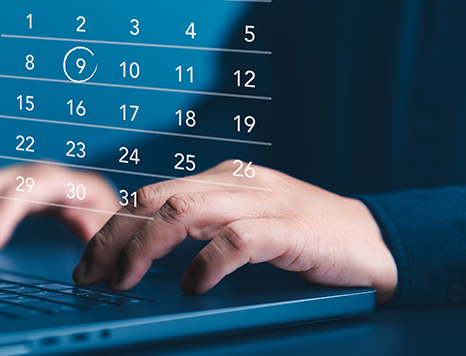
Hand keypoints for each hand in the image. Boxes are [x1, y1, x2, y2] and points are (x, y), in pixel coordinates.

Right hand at [0, 163, 118, 250]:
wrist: (109, 207)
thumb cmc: (111, 222)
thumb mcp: (113, 231)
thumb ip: (102, 244)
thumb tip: (90, 269)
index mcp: (69, 184)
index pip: (31, 186)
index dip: (4, 211)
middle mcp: (38, 176)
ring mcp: (18, 180)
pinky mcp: (4, 191)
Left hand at [72, 161, 397, 303]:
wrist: (376, 243)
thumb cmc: (305, 238)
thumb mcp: (245, 223)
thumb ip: (202, 228)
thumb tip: (144, 255)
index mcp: (221, 179)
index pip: (150, 193)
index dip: (113, 225)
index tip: (89, 259)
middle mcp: (235, 183)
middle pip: (155, 198)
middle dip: (115, 235)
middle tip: (91, 274)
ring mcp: (262, 203)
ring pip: (184, 211)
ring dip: (145, 247)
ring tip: (125, 280)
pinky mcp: (289, 229)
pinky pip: (235, 241)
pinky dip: (206, 264)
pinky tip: (191, 286)